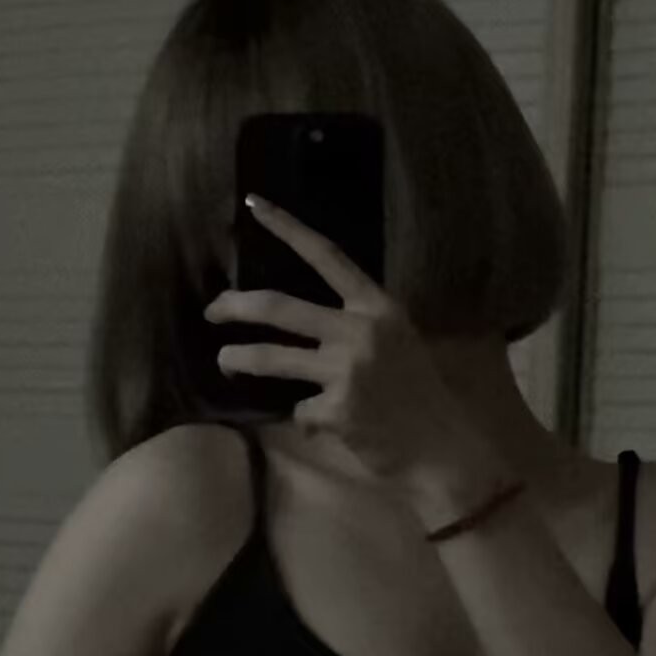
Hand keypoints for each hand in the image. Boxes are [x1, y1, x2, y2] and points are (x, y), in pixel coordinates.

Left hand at [203, 193, 480, 489]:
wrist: (443, 449)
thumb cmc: (419, 395)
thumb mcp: (398, 342)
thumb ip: (357, 323)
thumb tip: (302, 319)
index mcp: (378, 307)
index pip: (327, 256)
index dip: (287, 228)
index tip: (254, 205)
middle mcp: (360, 331)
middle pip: (279, 307)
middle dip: (235, 306)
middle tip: (212, 310)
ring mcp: (347, 371)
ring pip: (271, 359)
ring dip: (239, 359)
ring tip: (226, 362)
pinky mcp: (336, 410)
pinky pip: (299, 410)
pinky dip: (305, 418)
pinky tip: (328, 426)